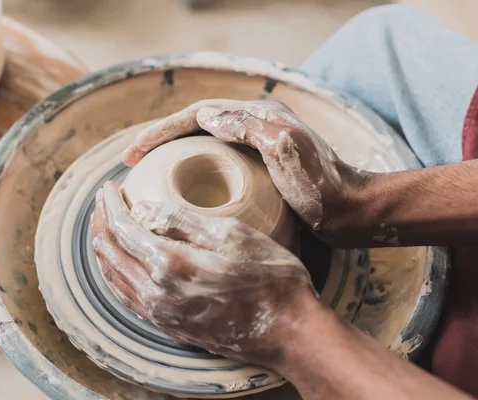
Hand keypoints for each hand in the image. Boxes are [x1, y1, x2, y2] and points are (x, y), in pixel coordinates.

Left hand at [91, 181, 318, 367]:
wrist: (287, 331)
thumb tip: (144, 208)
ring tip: (107, 227)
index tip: (110, 187)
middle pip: (109, 252)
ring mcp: (159, 313)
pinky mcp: (167, 326)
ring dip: (105, 249)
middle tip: (104, 202)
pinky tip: (121, 264)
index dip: (110, 204)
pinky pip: (126, 298)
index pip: (121, 228)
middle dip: (101, 222)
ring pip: (112, 277)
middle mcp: (155, 292)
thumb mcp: (230, 235)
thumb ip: (182, 221)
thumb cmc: (268, 277)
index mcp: (168, 264)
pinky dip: (115, 274)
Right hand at [122, 100, 371, 247]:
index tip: (135, 151)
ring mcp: (255, 147)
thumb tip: (207, 114)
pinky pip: (214, 163)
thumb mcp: (288, 152)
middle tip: (128, 160)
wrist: (352, 211)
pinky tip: (178, 188)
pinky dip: (190, 170)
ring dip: (171, 153)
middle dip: (159, 139)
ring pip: (201, 144)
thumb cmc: (324, 187)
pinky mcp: (257, 168)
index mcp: (258, 116)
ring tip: (145, 172)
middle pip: (194, 126)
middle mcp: (254, 125)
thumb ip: (251, 128)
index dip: (162, 131)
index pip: (197, 115)